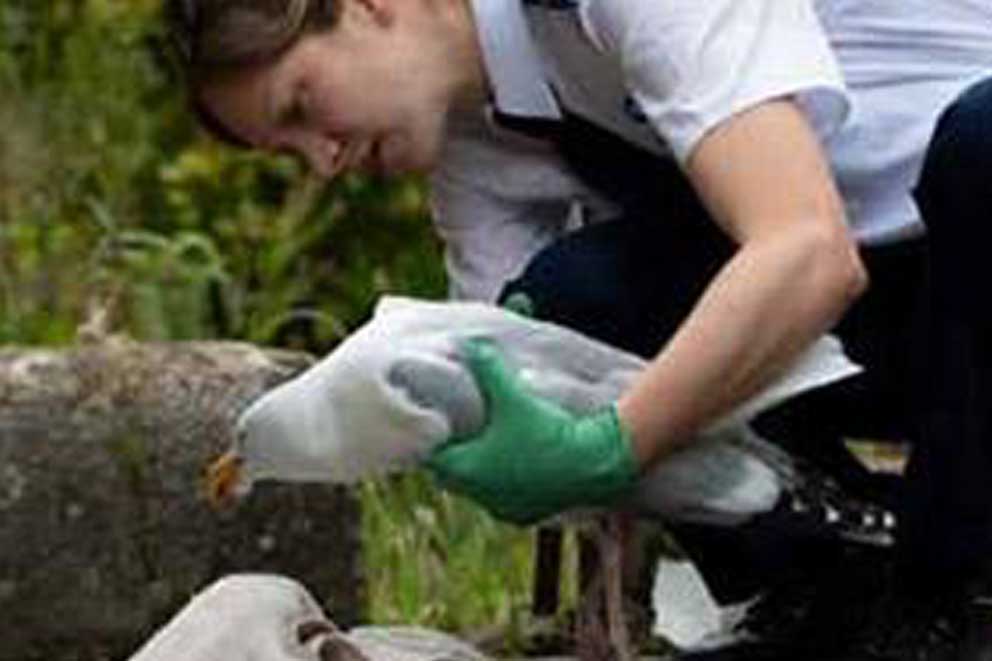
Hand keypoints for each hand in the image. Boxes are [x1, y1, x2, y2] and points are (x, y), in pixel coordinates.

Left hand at [425, 339, 638, 524]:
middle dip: (455, 454)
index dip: (436, 438)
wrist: (593, 464)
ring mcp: (501, 509)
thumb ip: (487, 368)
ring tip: (494, 447)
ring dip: (480, 472)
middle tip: (466, 431)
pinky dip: (505, 486)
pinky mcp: (524, 517)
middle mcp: (479, 494)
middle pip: (451, 475)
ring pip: (478, 490)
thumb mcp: (513, 395)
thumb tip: (469, 343)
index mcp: (466, 469)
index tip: (444, 422)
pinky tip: (519, 466)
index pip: (432, 457)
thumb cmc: (547, 430)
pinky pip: (503, 502)